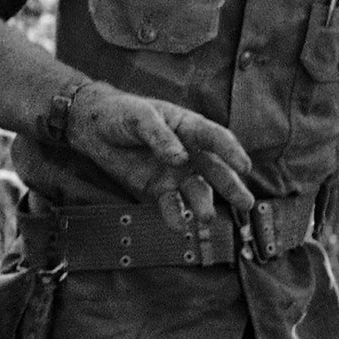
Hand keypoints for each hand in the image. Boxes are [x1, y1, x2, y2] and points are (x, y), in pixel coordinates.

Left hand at [66, 84, 255, 229]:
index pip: (215, 138)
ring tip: (207, 218)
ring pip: (196, 191)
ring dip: (203, 204)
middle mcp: (189, 153)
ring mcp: (175, 173)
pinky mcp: (157, 189)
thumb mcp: (140, 116)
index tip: (244, 167)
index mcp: (189, 127)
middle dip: (230, 186)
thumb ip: (160, 136)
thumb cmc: (122, 113)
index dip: (231, 152)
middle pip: (215, 170)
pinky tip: (179, 226)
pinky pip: (170, 204)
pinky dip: (175, 215)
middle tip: (245, 203)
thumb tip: (181, 158)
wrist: (93, 128)